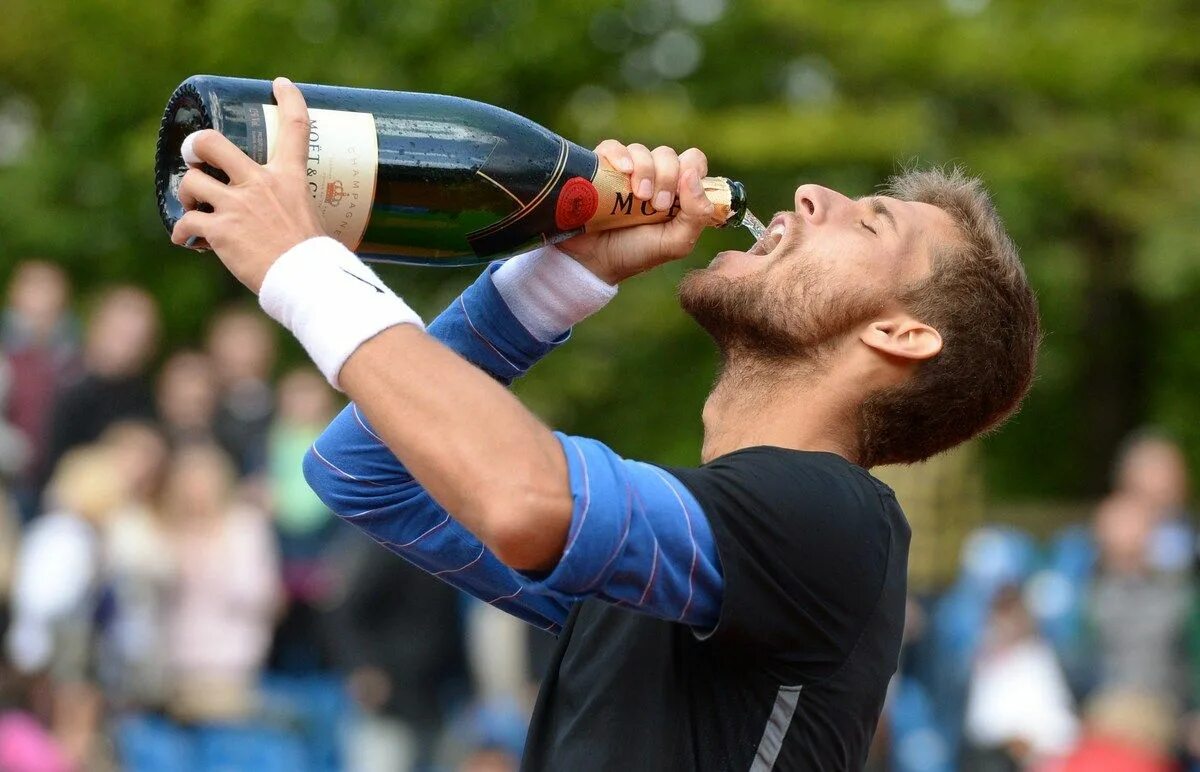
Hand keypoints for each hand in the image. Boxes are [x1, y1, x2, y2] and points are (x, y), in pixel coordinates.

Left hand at [171, 77, 324, 293]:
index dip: (289, 100)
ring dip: (186, 196)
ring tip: (193, 210)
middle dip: (195, 147)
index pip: (295, 129)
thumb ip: (293, 209)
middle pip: (211, 143)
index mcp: (289, 178)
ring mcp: (236, 205)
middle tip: (195, 158)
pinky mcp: (219, 230)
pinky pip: (185, 224)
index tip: (280, 85)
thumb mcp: (312, 219)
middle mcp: (259, 183)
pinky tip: (188, 242)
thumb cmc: (315, 258)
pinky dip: (183, 234)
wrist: (308, 280)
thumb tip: (293, 222)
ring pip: (190, 182)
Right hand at [560, 140, 712, 283]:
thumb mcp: (677, 243)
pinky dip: (621, 155)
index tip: (680, 196)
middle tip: (657, 205)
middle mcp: (653, 176)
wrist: (595, 261)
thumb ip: (698, 214)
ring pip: (642, 150)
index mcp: (676, 191)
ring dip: (645, 171)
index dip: (691, 170)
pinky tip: (624, 172)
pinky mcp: (601, 167)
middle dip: (667, 177)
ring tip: (638, 197)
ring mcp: (626, 171)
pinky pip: (612, 147)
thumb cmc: (637, 252)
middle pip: (668, 154)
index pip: (693, 161)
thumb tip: (693, 175)